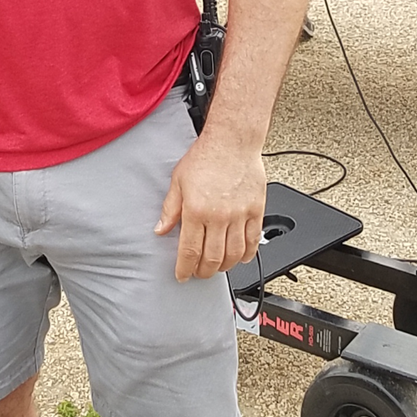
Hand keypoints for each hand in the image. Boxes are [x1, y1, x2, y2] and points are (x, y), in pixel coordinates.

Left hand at [155, 135, 265, 280]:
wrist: (232, 141)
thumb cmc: (205, 156)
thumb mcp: (178, 180)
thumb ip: (170, 208)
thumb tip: (160, 230)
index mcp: (196, 209)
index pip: (190, 250)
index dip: (185, 268)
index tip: (182, 275)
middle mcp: (219, 216)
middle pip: (212, 258)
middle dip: (203, 271)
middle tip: (198, 273)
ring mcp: (240, 215)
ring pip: (233, 254)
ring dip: (224, 266)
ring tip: (217, 267)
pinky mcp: (256, 210)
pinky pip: (253, 241)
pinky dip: (247, 255)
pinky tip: (239, 257)